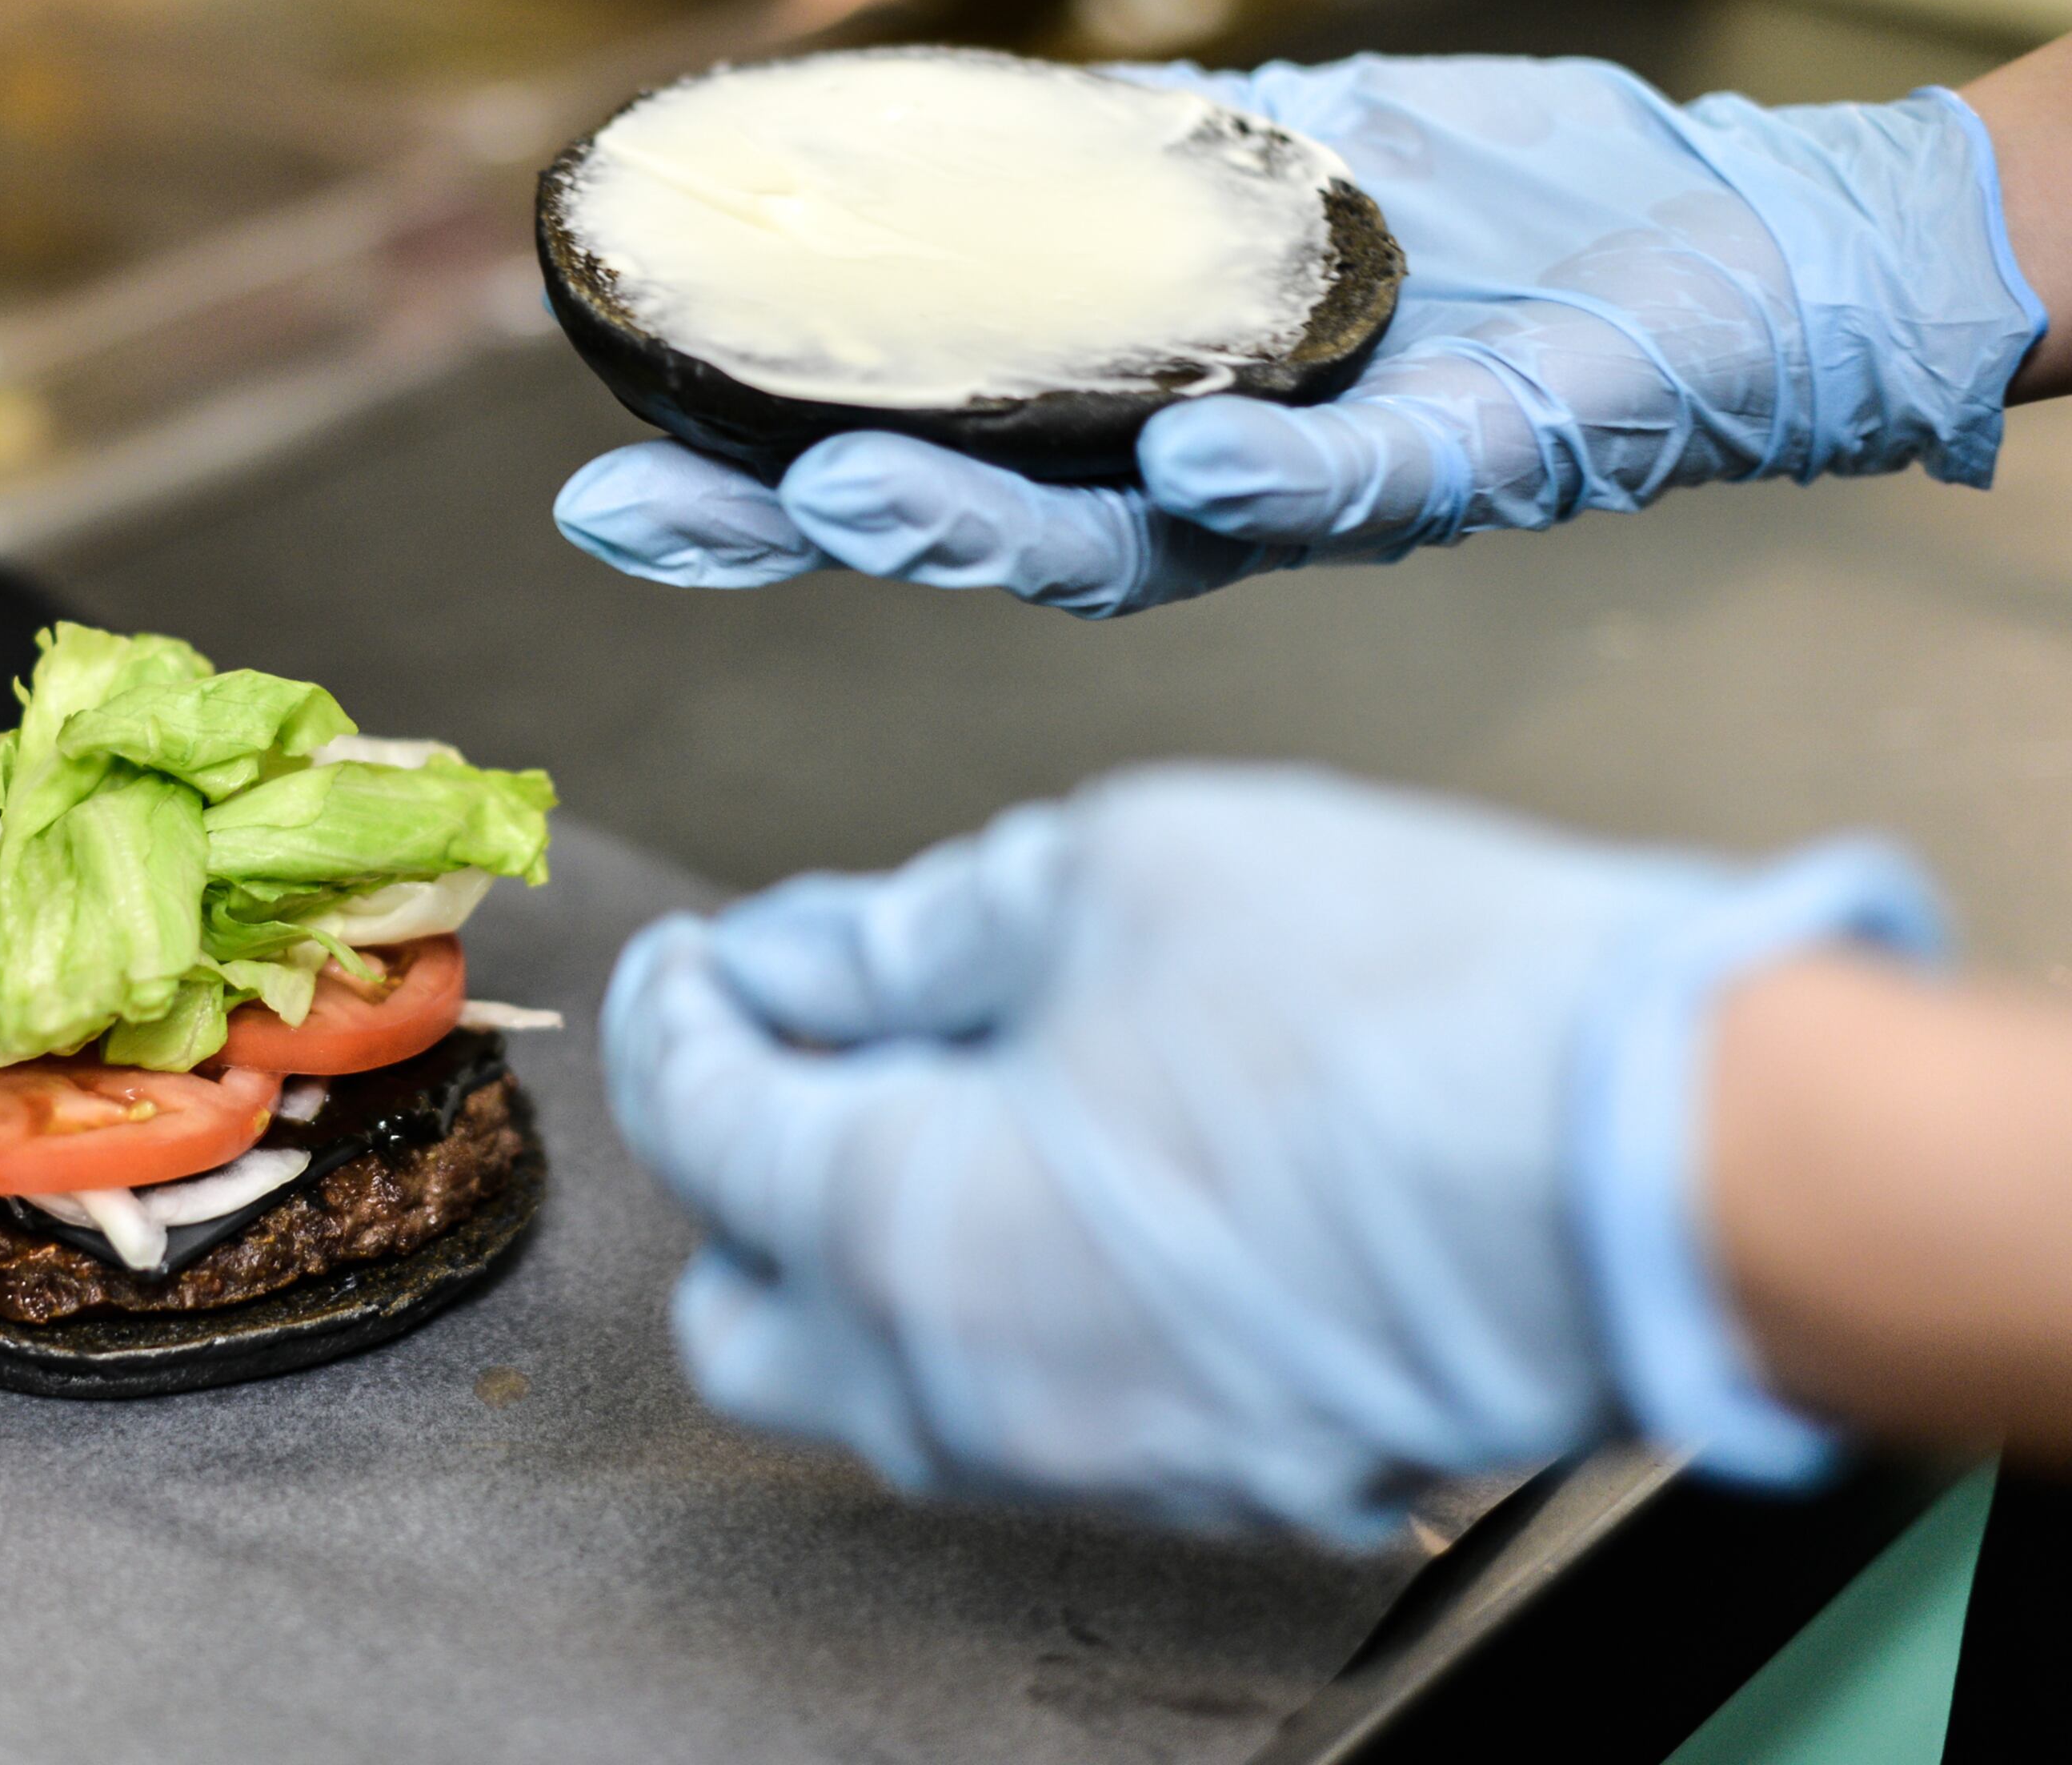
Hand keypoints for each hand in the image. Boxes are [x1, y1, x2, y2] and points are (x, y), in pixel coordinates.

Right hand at [556, 55, 2046, 615]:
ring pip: (1122, 553)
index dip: (766, 494)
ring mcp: (1316, 494)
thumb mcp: (1262, 154)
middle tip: (647, 517)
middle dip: (797, 538)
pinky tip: (1186, 461)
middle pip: (970, 538)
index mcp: (1129, 424)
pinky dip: (1269, 490)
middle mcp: (1195, 490)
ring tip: (848, 502)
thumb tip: (953, 139)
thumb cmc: (1490, 207)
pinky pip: (1352, 500)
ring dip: (981, 532)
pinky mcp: (1462, 466)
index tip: (616, 485)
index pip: (923, 468)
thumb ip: (1123, 166)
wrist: (1723, 240)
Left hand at [601, 765, 1943, 1538]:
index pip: (701, 1122)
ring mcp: (1090, 1456)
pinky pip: (1036, 1402)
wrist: (1667, 1163)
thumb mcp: (1107, 874)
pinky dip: (1009, 1295)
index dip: (683, 1011)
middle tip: (808, 1038)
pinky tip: (1086, 1172)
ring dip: (879, 1237)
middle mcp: (965, 1386)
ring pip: (888, 1375)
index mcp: (895, 1229)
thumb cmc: (1399, 1010)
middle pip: (742, 1311)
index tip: (704, 956)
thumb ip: (909, 931)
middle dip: (742, 1170)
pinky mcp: (1213, 1476)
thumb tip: (800, 952)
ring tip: (969, 1083)